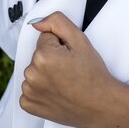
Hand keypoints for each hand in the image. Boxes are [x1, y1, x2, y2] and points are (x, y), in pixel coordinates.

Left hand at [20, 12, 128, 127]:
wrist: (100, 105)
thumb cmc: (93, 74)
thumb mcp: (80, 40)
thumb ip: (58, 23)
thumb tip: (37, 22)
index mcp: (43, 56)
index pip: (45, 38)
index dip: (60, 45)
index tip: (70, 56)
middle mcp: (31, 74)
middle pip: (38, 54)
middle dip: (51, 58)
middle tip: (69, 69)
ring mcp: (29, 91)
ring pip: (34, 71)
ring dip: (45, 74)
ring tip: (64, 81)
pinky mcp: (28, 105)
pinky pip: (29, 89)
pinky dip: (40, 90)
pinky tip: (56, 92)